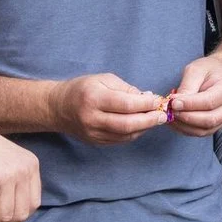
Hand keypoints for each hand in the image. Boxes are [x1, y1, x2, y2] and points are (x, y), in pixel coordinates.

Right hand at [53, 73, 167, 145]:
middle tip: (163, 116)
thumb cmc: (82, 88)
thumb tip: (148, 98)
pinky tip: (141, 125)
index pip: (126, 105)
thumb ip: (126, 89)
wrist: (58, 108)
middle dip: (149, 120)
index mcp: (94, 99)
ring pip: (125, 135)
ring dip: (144, 128)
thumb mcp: (103, 80)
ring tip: (155, 120)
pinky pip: (120, 140)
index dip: (146, 104)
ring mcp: (93, 133)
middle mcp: (92, 118)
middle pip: (128, 124)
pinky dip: (134, 133)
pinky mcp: (95, 142)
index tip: (158, 101)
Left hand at [164, 54, 221, 136]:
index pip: (209, 102)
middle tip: (169, 110)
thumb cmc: (208, 70)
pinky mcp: (218, 126)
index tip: (173, 103)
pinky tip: (174, 121)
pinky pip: (200, 132)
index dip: (189, 105)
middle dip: (186, 117)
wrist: (219, 74)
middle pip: (209, 120)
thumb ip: (187, 86)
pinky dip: (185, 129)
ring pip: (204, 130)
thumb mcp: (196, 70)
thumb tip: (176, 103)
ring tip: (169, 116)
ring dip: (183, 125)